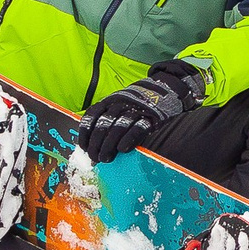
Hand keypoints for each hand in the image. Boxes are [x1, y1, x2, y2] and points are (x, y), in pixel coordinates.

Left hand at [78, 62, 206, 160]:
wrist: (164, 90)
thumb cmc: (135, 105)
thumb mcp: (117, 105)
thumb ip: (105, 119)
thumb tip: (91, 144)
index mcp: (108, 101)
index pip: (91, 117)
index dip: (85, 134)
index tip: (84, 147)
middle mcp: (119, 104)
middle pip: (102, 125)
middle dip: (96, 145)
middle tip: (95, 158)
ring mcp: (135, 110)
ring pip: (117, 128)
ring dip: (109, 146)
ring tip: (106, 158)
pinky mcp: (149, 118)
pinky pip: (136, 129)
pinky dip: (127, 140)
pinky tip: (122, 149)